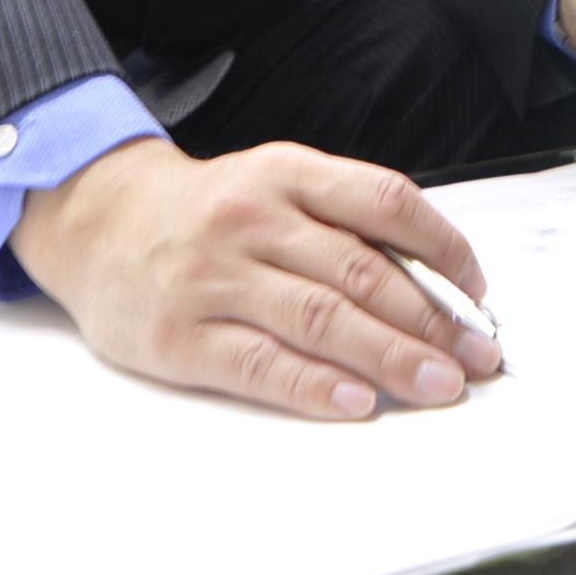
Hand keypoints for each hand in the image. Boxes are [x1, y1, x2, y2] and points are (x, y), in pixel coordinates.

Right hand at [7, 137, 502, 420]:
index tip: (478, 293)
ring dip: (390, 356)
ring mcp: (213, 276)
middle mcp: (252, 218)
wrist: (97, 219)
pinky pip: (258, 363)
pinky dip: (313, 385)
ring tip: (440, 385)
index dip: (443, 248)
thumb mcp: (275, 185)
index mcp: (286, 172)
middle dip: (431, 319)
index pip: (384, 201)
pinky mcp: (180, 335)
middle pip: (360, 270)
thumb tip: (436, 284)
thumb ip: (343, 222)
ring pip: (319, 317)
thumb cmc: (210, 212)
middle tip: (478, 357)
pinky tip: (359, 402)